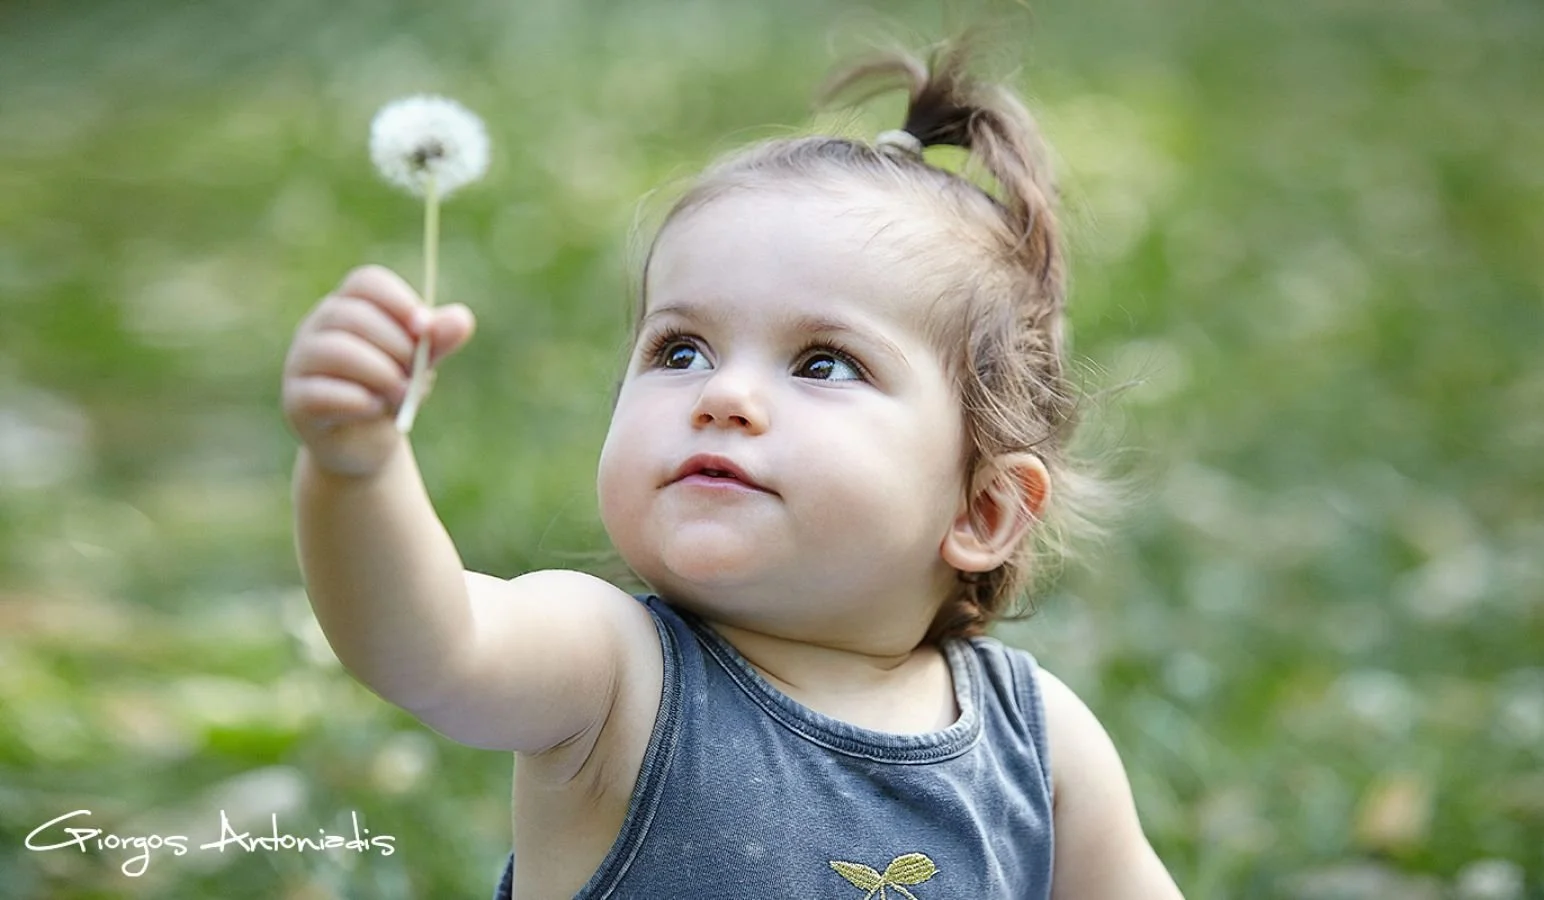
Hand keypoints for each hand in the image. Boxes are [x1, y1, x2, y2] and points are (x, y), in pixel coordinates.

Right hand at [282, 265, 474, 475]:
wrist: (366, 444)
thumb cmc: (390, 390)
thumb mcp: (419, 363)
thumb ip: (438, 340)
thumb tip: (462, 319)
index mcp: (349, 306)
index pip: (367, 281)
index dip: (399, 300)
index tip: (425, 328)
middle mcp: (318, 327)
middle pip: (352, 315)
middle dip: (395, 344)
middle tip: (414, 373)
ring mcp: (301, 362)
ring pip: (335, 350)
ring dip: (379, 372)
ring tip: (401, 393)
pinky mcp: (296, 400)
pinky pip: (322, 392)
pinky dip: (359, 400)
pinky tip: (377, 408)